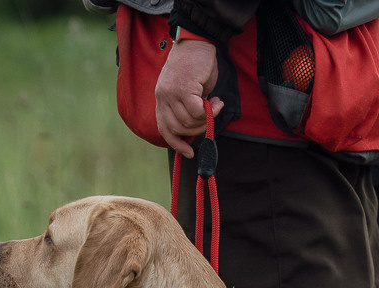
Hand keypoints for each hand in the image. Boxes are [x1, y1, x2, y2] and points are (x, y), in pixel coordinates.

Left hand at [154, 38, 224, 157]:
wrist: (197, 42)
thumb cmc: (196, 65)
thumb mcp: (189, 90)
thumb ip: (189, 108)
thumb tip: (198, 126)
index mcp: (161, 99)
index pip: (164, 128)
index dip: (176, 143)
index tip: (188, 153)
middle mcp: (162, 97)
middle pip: (179, 128)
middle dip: (198, 129)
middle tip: (211, 117)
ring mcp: (171, 94)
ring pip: (188, 122)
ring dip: (206, 118)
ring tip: (216, 105)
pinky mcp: (182, 89)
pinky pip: (197, 112)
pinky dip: (210, 111)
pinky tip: (217, 102)